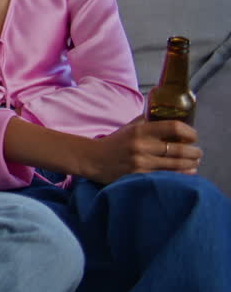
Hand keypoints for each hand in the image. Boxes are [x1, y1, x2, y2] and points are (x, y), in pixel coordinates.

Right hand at [81, 118, 200, 184]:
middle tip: (198, 152)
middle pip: (179, 150)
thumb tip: (166, 114)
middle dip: (194, 152)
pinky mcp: (139, 177)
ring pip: (176, 166)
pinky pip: (166, 177)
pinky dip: (180, 176)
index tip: (193, 136)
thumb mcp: (129, 127)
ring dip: (190, 165)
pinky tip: (185, 173)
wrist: (92, 159)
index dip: (189, 132)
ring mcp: (140, 163)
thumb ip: (147, 121)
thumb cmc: (114, 142)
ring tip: (194, 163)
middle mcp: (141, 146)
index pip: (173, 127)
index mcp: (140, 130)